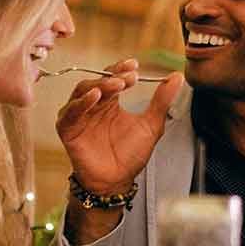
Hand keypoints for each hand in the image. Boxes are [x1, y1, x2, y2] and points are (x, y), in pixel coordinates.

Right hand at [55, 59, 183, 191]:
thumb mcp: (151, 124)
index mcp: (110, 101)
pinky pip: (71, 112)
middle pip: (98, 81)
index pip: (113, 77)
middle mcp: (93, 105)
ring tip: (117, 84)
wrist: (117, 180)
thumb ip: (161, 101)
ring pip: (84, 91)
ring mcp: (79, 116)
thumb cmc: (131, 155)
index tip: (135, 65)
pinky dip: (81, 103)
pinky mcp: (68, 129)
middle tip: (129, 77)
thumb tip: (177, 77)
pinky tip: (95, 96)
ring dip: (100, 85)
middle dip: (113, 76)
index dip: (121, 68)